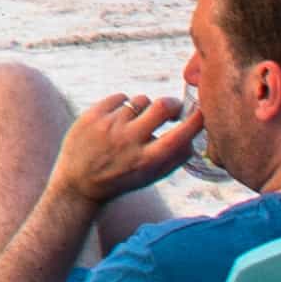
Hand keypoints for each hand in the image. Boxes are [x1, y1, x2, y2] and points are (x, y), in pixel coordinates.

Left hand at [50, 91, 201, 207]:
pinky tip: (117, 121)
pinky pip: (120, 97)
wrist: (78, 184)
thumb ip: (174, 160)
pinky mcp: (92, 115)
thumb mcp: (149, 178)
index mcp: (145, 160)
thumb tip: (194, 141)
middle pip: (162, 106)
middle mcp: (128, 141)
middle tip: (173, 108)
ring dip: (144, 109)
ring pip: (140, 101)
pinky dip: (123, 105)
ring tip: (135, 124)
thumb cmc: (120, 180)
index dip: (196, 121)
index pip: (180, 135)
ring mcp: (109, 126)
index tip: (203, 112)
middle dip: (173, 104)